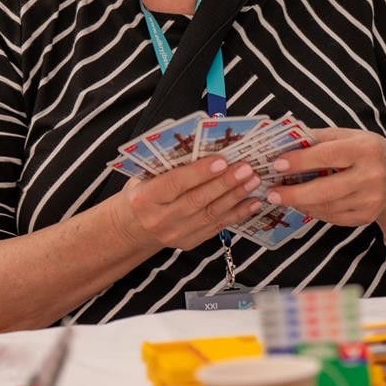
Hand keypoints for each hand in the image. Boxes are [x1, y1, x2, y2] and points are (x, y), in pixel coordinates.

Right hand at [117, 156, 263, 250]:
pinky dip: (237, 214)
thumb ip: (167, 163)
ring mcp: (176, 234)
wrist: (132, 228)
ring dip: (235, 197)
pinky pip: (217, 227)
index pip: (174, 184)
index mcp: (144, 198)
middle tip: (246, 169)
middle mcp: (160, 219)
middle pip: (197, 200)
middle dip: (225, 183)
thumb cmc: (142, 191)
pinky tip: (252, 202)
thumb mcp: (143, 175)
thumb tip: (201, 142)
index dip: (198, 173)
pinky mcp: (190, 242)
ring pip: (210, 214)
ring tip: (253, 181)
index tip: (221, 161)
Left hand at [264, 128, 385, 226]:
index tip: (277, 165)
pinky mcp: (367, 217)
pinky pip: (333, 217)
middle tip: (272, 193)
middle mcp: (371, 176)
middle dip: (294, 193)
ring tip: (283, 197)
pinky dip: (314, 211)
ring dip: (301, 203)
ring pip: (327, 206)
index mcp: (365, 149)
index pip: (327, 155)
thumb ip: (320, 138)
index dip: (300, 161)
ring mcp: (370, 200)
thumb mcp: (350, 136)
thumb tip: (285, 141)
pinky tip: (303, 204)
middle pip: (326, 189)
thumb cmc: (367, 153)